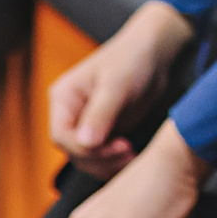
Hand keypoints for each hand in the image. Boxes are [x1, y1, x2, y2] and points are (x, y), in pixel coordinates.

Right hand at [47, 2, 192, 176]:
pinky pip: (103, 156)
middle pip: (73, 151)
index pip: (61, 135)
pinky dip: (115, 161)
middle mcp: (70, 114)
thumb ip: (100, 114)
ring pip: (87, 158)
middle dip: (99, 159)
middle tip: (129, 154)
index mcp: (63, 98)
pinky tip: (133, 157)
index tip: (118, 147)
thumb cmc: (132, 59)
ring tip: (133, 156)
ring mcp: (87, 124)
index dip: (85, 149)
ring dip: (108, 164)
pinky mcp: (104, 132)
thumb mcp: (117, 85)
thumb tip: (85, 144)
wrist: (155, 53)